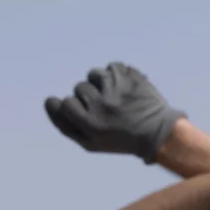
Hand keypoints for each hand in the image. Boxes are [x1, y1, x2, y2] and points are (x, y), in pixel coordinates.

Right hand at [44, 63, 184, 162]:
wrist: (160, 134)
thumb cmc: (121, 140)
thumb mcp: (91, 143)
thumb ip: (66, 125)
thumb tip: (49, 101)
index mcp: (90, 124)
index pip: (64, 103)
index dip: (72, 106)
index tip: (82, 110)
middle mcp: (101, 104)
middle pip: (80, 88)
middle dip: (90, 96)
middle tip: (108, 109)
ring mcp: (116, 88)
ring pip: (95, 74)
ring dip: (102, 83)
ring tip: (117, 97)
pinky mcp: (130, 77)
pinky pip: (113, 66)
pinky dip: (117, 74)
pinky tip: (126, 88)